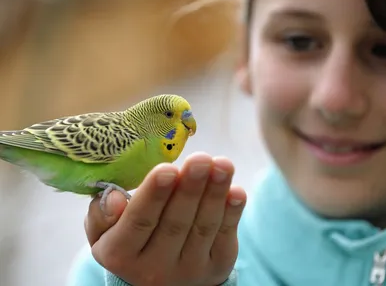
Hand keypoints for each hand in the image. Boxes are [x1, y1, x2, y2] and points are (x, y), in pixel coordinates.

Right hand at [84, 152, 246, 285]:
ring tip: (223, 165)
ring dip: (215, 194)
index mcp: (121, 254)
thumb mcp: (104, 233)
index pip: (139, 221)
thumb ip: (102, 214)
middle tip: (200, 159)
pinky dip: (232, 213)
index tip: (167, 168)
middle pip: (175, 223)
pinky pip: (225, 237)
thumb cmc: (130, 241)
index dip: (154, 195)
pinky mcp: (216, 267)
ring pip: (203, 227)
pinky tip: (236, 191)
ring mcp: (189, 271)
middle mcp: (154, 268)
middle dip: (190, 189)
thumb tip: (114, 197)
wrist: (158, 279)